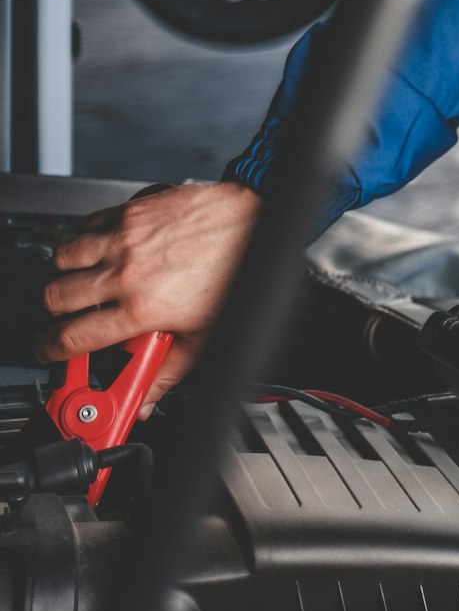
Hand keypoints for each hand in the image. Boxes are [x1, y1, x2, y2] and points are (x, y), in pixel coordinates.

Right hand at [38, 181, 260, 410]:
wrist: (255, 222)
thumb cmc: (236, 272)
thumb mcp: (206, 335)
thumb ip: (168, 372)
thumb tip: (147, 399)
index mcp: (142, 309)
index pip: (72, 338)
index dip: (52, 350)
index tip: (51, 350)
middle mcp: (126, 273)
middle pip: (55, 297)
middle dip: (57, 312)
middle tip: (74, 315)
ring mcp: (124, 239)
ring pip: (62, 257)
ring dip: (69, 272)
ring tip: (90, 281)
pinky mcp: (130, 211)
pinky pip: (86, 224)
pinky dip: (87, 238)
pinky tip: (107, 249)